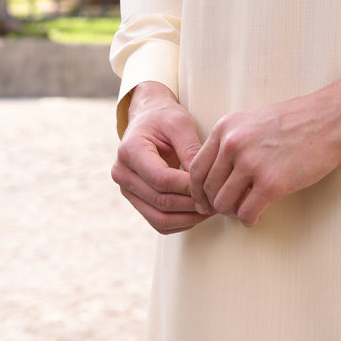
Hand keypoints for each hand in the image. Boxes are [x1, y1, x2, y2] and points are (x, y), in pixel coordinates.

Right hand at [111, 82, 212, 234]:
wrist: (148, 118)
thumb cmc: (165, 117)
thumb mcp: (180, 123)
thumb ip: (190, 149)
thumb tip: (203, 180)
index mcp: (130, 151)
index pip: (161, 179)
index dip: (188, 186)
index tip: (211, 186)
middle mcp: (123, 173)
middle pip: (160, 201)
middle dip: (191, 204)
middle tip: (217, 201)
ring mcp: (127, 190)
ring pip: (158, 218)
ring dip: (188, 218)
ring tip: (211, 210)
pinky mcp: (136, 200)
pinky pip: (158, 221)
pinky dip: (180, 222)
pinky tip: (199, 213)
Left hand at [189, 77, 340, 226]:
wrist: (330, 118)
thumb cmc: (294, 121)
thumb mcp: (252, 121)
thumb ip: (230, 143)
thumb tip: (213, 177)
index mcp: (226, 127)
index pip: (195, 168)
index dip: (197, 191)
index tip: (206, 201)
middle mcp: (233, 143)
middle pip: (207, 189)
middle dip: (216, 204)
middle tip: (230, 208)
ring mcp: (252, 163)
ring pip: (224, 205)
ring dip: (232, 213)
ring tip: (246, 210)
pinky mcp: (272, 183)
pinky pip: (246, 213)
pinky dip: (249, 220)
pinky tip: (258, 215)